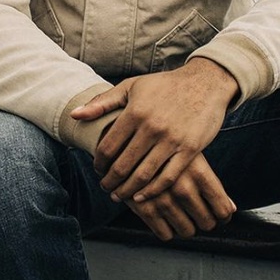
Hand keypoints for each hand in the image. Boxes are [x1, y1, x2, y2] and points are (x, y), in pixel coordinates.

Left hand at [70, 59, 237, 201]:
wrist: (205, 83)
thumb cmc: (165, 85)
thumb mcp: (131, 87)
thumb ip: (102, 103)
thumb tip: (74, 115)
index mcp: (134, 112)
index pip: (107, 147)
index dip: (98, 163)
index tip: (98, 169)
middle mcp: (152, 127)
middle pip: (123, 165)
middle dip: (110, 181)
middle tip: (105, 186)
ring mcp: (172, 140)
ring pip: (143, 175)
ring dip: (127, 190)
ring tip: (119, 195)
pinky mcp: (190, 149)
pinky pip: (167, 177)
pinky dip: (152, 191)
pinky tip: (141, 196)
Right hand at [125, 153, 235, 240]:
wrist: (128, 141)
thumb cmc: (166, 147)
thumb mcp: (192, 156)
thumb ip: (211, 183)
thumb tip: (231, 208)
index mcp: (199, 172)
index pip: (222, 209)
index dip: (223, 216)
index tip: (220, 215)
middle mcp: (183, 187)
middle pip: (207, 222)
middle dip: (206, 221)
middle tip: (201, 215)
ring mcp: (163, 199)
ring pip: (187, 231)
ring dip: (187, 226)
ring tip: (183, 216)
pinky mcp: (144, 208)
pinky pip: (165, 235)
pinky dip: (168, 230)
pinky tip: (166, 218)